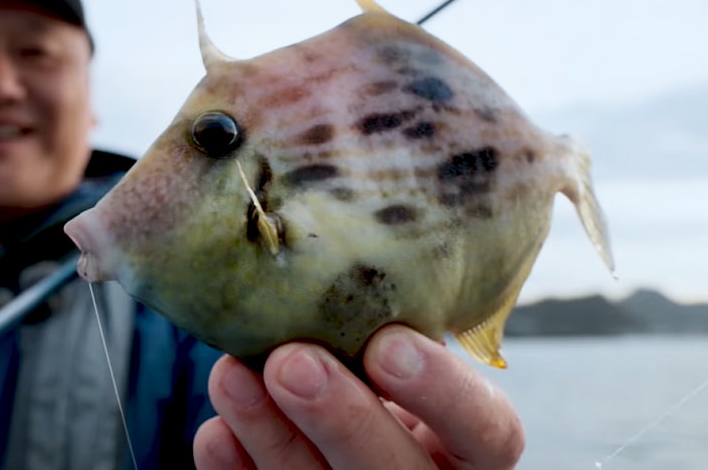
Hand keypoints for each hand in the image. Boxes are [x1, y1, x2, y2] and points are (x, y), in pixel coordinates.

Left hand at [193, 324, 523, 468]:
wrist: (341, 423)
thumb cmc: (377, 375)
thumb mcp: (406, 353)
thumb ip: (390, 330)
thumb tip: (334, 262)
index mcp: (469, 446)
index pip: (490, 432)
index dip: (444, 394)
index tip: (390, 343)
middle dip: (342, 417)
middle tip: (292, 361)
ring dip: (271, 434)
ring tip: (230, 375)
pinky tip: (217, 432)